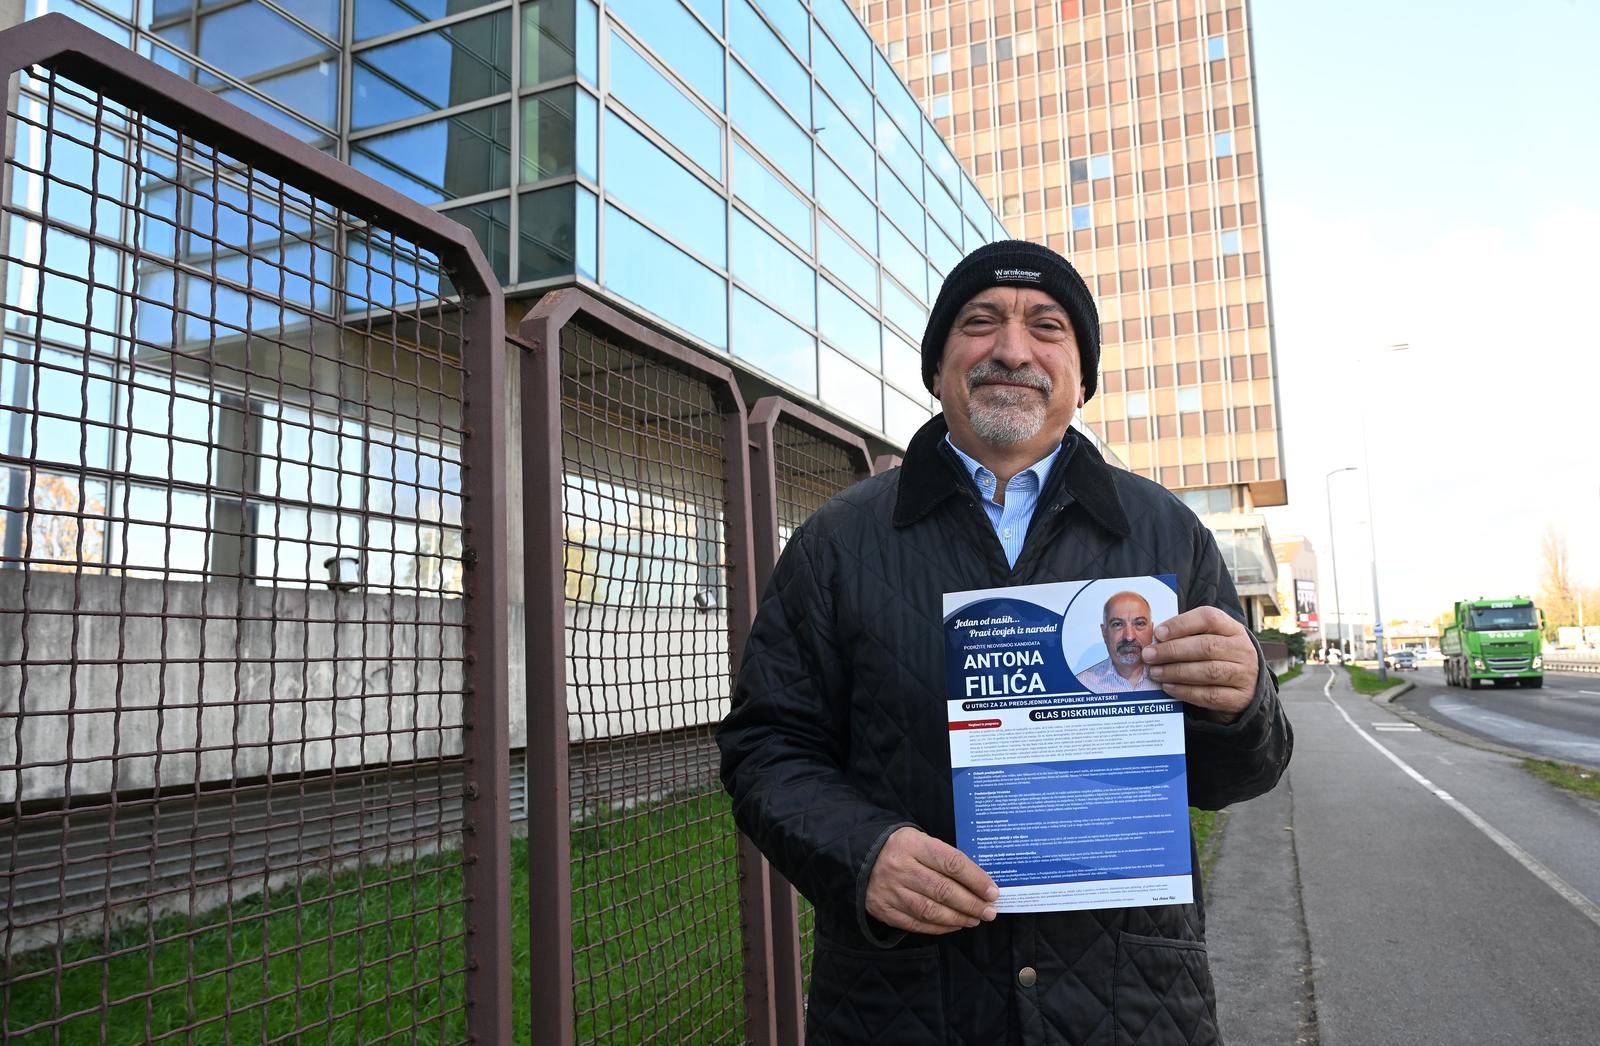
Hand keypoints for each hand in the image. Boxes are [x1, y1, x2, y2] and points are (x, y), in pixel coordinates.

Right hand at [865, 827, 998, 934]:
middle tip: (989, 911)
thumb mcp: (919, 840)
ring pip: (931, 910)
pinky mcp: (884, 909)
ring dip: (958, 918)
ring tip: (974, 919)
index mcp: (913, 845)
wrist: (858, 856)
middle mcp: (901, 868)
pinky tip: (954, 925)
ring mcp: (891, 890)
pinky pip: (916, 923)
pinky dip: (938, 928)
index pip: (951, 863)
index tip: (992, 891)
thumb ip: (944, 858)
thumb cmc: (899, 848)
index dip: (976, 879)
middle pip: (943, 890)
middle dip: (971, 903)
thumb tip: (977, 882)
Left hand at [1141, 606, 1259, 722]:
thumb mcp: (1211, 640)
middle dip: (1172, 650)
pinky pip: (1210, 695)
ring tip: (1155, 672)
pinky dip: (1185, 691)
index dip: (1181, 624)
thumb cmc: (1219, 658)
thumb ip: (1187, 637)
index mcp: (1233, 629)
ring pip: (1208, 671)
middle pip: (1206, 646)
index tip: (1158, 633)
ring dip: (1176, 672)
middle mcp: (1242, 650)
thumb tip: (1155, 640)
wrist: (1247, 687)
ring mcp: (1244, 675)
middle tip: (1149, 655)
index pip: (1209, 618)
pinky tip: (1168, 687)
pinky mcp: (1239, 698)